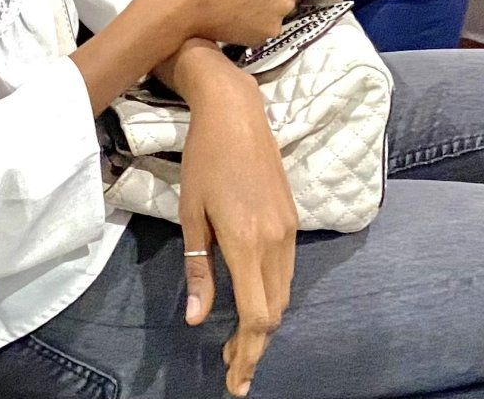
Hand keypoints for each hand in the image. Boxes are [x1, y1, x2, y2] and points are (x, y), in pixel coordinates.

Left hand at [173, 52, 298, 392]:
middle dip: (255, 345)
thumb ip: (199, 268)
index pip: (257, 317)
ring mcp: (289, 229)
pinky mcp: (292, 217)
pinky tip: (252, 298)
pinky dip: (271, 294)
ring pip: (283, 292)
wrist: (236, 112)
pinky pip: (286, 270)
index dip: (247, 354)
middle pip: (274, 311)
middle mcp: (276, 241)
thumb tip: (199, 319)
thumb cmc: (203, 158)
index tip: (234, 381)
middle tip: (230, 367)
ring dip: (265, 321)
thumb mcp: (191, 214)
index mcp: (248, 242)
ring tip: (238, 342)